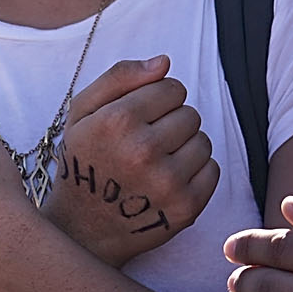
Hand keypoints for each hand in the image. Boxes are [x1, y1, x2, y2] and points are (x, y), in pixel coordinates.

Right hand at [42, 55, 219, 266]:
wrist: (80, 230)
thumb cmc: (82, 164)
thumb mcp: (81, 114)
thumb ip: (118, 78)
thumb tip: (165, 62)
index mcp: (116, 121)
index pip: (172, 88)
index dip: (156, 101)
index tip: (137, 120)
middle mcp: (142, 151)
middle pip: (191, 114)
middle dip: (171, 125)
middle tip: (143, 145)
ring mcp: (166, 182)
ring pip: (204, 141)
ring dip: (184, 149)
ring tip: (154, 164)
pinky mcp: (185, 207)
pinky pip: (212, 170)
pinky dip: (194, 174)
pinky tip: (166, 181)